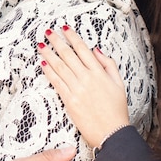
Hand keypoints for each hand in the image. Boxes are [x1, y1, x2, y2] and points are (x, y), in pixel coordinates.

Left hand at [40, 27, 130, 145]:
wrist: (111, 132)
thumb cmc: (116, 109)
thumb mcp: (119, 83)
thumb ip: (108, 65)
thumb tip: (96, 50)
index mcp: (99, 73)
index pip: (83, 50)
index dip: (72, 37)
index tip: (64, 28)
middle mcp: (87, 78)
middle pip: (68, 55)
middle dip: (57, 41)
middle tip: (47, 32)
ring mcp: (77, 89)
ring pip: (60, 67)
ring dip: (49, 54)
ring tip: (41, 45)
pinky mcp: (69, 101)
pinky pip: (56, 82)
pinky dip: (49, 72)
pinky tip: (43, 63)